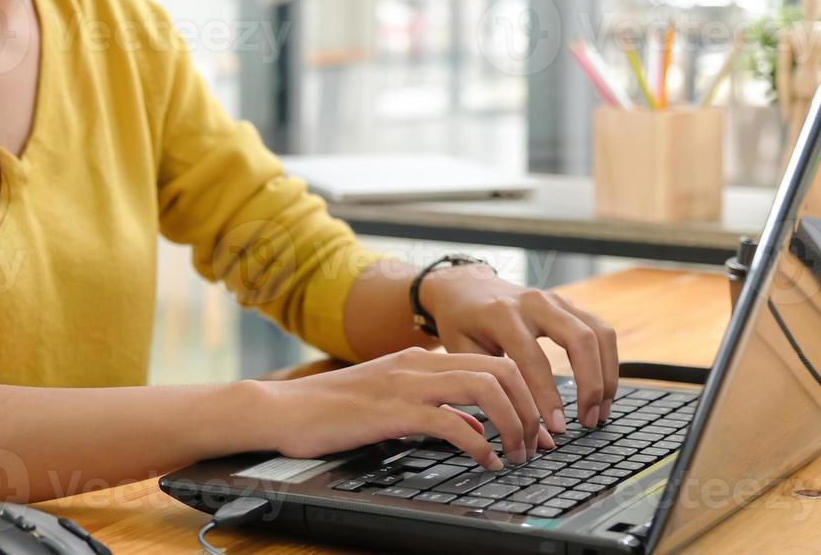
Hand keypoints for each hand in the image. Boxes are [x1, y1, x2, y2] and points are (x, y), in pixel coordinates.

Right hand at [261, 346, 557, 468]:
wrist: (281, 409)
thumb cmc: (331, 411)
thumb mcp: (392, 403)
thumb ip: (433, 408)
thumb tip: (474, 429)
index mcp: (422, 359)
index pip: (493, 361)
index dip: (526, 394)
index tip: (539, 428)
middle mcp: (420, 364)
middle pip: (501, 369)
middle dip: (530, 407)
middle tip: (538, 444)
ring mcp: (406, 384)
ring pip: (486, 388)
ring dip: (513, 423)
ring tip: (517, 454)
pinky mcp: (392, 411)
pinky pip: (451, 422)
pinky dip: (478, 442)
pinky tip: (485, 461)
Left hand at [418, 265, 618, 430]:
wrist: (465, 287)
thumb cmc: (462, 324)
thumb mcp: (465, 356)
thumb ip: (498, 394)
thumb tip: (538, 439)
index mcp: (502, 314)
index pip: (534, 359)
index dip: (548, 397)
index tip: (557, 428)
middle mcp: (534, 302)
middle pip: (579, 339)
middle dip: (591, 384)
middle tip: (589, 420)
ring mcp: (556, 300)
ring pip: (599, 332)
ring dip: (607, 375)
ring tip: (601, 410)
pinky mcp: (569, 304)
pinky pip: (601, 330)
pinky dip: (608, 361)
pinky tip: (603, 389)